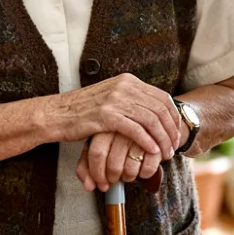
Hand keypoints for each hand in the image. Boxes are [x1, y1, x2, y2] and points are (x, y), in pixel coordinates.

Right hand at [42, 73, 182, 161]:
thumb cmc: (84, 110)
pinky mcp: (106, 115)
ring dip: (161, 139)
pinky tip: (151, 151)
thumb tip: (154, 111)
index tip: (176, 133)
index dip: (173, 117)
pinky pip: (135, 129)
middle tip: (173, 147)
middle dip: (170, 130)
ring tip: (165, 153)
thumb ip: (131, 100)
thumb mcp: (111, 97)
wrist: (57, 113)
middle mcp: (123, 87)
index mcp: (127, 81)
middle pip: (159, 109)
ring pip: (150, 120)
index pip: (161, 97)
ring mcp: (114, 100)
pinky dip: (146, 142)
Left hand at [75, 130, 164, 192]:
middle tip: (115, 178)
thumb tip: (88, 187)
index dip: (98, 174)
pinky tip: (142, 169)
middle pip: (113, 165)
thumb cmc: (116, 136)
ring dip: (128, 177)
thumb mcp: (96, 145)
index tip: (101, 183)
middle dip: (113, 178)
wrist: (145, 119)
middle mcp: (121, 130)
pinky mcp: (157, 143)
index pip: (97, 154)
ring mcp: (140, 136)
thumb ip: (86, 165)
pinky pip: (147, 169)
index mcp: (104, 128)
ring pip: (130, 170)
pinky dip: (144, 174)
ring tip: (128, 172)